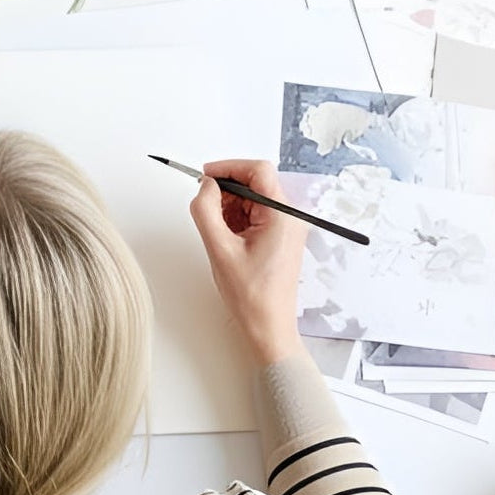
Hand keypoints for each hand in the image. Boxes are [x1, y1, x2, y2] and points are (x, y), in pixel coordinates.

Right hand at [190, 159, 307, 368]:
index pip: (257, 171)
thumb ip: (206, 210)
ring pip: (253, 198)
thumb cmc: (251, 295)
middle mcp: (290, 217)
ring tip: (219, 232)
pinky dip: (237, 218)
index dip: (228, 168)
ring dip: (230, 206)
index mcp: (282, 215)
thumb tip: (205, 185)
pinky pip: (256, 214)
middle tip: (207, 209)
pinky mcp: (281, 237)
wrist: (269, 327)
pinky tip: (228, 238)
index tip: (205, 177)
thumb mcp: (219, 248)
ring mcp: (287, 227)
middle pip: (255, 182)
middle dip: (227, 190)